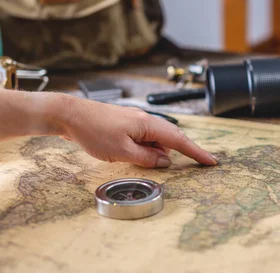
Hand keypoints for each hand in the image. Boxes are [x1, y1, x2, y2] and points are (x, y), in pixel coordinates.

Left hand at [57, 96, 216, 167]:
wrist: (69, 115)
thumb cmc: (93, 130)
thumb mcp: (122, 152)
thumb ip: (146, 158)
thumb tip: (165, 161)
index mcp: (148, 124)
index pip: (179, 140)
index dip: (196, 152)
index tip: (210, 160)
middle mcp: (145, 120)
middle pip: (170, 138)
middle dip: (184, 151)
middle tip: (198, 163)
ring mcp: (134, 121)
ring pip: (156, 139)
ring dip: (159, 153)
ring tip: (152, 164)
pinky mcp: (125, 125)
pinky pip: (144, 138)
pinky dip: (147, 149)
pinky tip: (139, 157)